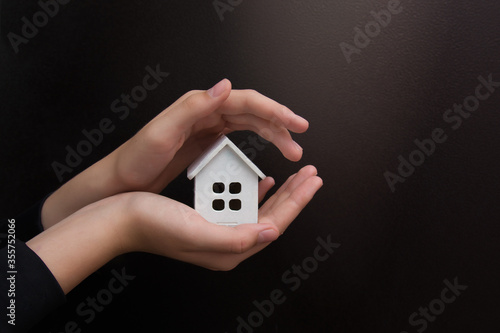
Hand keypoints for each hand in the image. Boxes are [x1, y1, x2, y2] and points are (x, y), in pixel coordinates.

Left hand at [111, 78, 307, 191]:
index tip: (296, 124)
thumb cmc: (137, 158)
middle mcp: (207, 111)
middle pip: (254, 111)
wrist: (122, 180)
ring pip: (251, 123)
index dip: (275, 111)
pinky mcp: (207, 140)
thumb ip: (193, 106)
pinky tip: (268, 150)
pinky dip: (259, 140)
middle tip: (299, 145)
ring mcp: (208, 125)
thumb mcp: (162, 132)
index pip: (247, 101)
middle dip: (280, 125)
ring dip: (273, 134)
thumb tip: (225, 86)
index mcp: (199, 105)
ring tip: (291, 151)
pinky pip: (241, 135)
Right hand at [121, 165, 321, 270]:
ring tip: (295, 176)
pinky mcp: (209, 219)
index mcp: (229, 250)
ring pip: (261, 209)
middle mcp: (228, 243)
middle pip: (273, 217)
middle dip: (294, 195)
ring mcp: (219, 231)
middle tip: (311, 175)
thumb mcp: (198, 232)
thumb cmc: (153, 225)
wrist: (119, 219)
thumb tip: (271, 233)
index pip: (275, 224)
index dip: (296, 202)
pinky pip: (242, 205)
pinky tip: (262, 181)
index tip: (312, 181)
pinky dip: (255, 191)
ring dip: (279, 192)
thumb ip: (237, 237)